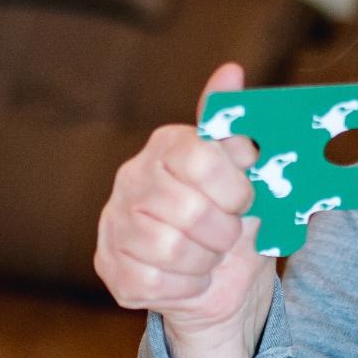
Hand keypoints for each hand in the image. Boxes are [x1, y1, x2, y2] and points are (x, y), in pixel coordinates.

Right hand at [94, 61, 276, 357]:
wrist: (219, 278)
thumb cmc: (232, 217)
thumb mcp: (246, 174)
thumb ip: (237, 130)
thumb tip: (230, 71)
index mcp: (165, 147)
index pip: (199, 157)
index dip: (233, 187)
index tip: (245, 201)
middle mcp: (131, 179)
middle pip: (189, 210)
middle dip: (222, 231)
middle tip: (228, 234)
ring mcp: (114, 223)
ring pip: (171, 249)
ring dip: (205, 260)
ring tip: (209, 255)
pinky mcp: (110, 266)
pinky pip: (155, 282)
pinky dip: (186, 286)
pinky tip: (189, 276)